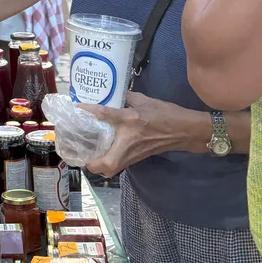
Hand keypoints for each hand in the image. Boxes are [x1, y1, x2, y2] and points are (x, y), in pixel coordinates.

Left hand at [79, 92, 208, 177]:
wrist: (185, 130)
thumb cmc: (166, 114)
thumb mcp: (145, 100)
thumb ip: (127, 97)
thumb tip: (115, 94)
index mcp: (129, 121)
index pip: (104, 115)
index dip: (88, 111)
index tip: (76, 107)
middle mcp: (128, 141)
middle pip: (106, 164)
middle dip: (91, 163)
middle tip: (81, 151)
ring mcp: (133, 153)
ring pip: (112, 169)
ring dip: (99, 165)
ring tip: (88, 153)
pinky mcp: (137, 158)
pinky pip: (119, 165)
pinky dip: (108, 162)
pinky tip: (103, 151)